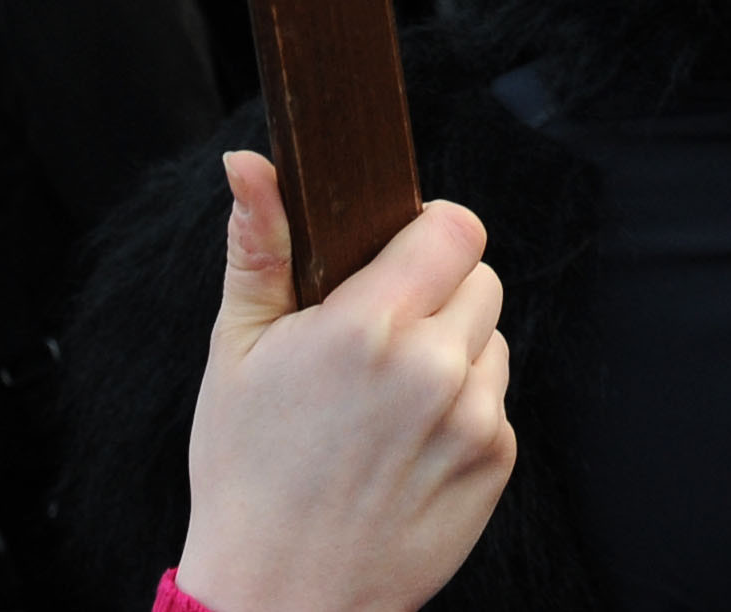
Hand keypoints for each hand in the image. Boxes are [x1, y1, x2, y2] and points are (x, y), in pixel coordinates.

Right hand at [175, 151, 514, 611]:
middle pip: (478, 276)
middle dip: (435, 291)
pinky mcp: (495, 463)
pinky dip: (462, 408)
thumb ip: (257, 246)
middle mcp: (433, 367)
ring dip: (453, 349)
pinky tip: (406, 442)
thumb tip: (249, 163)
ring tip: (386, 397)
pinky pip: (496, 399)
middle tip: (376, 336)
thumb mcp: (234, 352)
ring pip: (491, 337)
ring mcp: (473, 419)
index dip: (425, 232)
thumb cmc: (246, 474)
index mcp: (368, 326)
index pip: (454, 226)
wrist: (278, 597)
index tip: (394, 254)